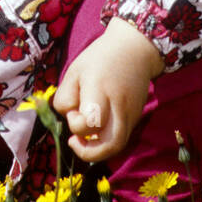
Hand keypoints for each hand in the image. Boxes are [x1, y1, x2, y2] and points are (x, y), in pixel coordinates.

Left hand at [52, 17, 164, 163]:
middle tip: (74, 141)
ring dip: (98, 151)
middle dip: (87, 152)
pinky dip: (106, 141)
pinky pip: (121, 138)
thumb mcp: (74, 71)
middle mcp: (119, 107)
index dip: (75, 122)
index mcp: (100, 91)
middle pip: (109, 146)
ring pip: (118, 147)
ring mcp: (131, 115)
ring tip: (84, 141)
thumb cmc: (100, 59)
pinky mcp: (136, 117)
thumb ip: (65, 97)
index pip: (89, 122)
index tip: (73, 110)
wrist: (135, 50)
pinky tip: (96, 130)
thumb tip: (69, 118)